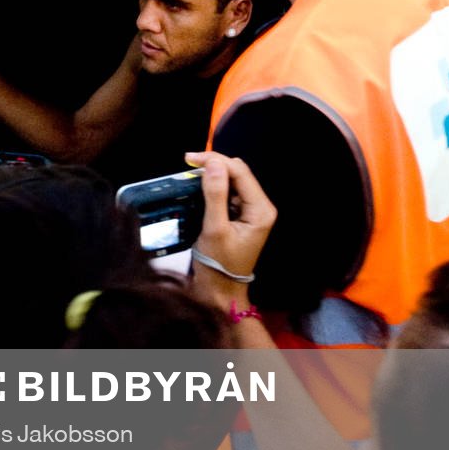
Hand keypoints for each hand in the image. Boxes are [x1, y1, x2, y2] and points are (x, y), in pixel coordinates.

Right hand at [184, 151, 275, 307]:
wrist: (220, 291)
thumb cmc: (218, 264)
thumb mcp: (214, 228)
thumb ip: (215, 195)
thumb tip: (213, 163)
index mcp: (261, 210)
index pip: (240, 172)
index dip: (216, 160)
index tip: (189, 159)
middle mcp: (260, 208)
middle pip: (238, 173)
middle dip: (214, 165)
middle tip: (187, 164)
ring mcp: (251, 212)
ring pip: (233, 181)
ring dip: (213, 176)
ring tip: (190, 174)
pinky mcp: (241, 216)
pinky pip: (228, 193)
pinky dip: (213, 188)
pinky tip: (198, 187)